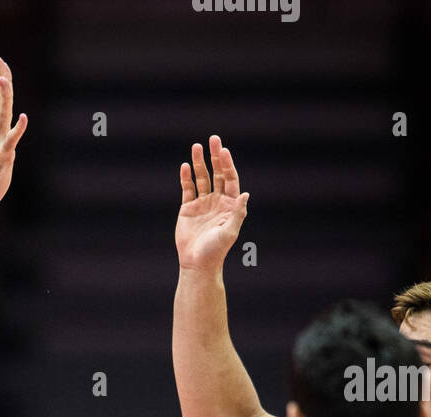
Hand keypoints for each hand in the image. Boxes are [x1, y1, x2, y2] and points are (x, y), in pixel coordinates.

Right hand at [0, 57, 27, 211]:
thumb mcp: (0, 156)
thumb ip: (6, 146)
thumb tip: (11, 144)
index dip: (1, 80)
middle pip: (0, 100)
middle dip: (0, 78)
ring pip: (3, 115)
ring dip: (4, 97)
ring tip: (3, 79)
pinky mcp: (4, 156)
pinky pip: (11, 140)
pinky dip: (18, 128)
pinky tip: (23, 117)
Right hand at [176, 134, 247, 272]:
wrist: (197, 263)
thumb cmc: (216, 250)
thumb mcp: (229, 232)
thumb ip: (237, 213)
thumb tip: (245, 194)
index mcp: (230, 204)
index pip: (230, 179)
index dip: (228, 164)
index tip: (223, 151)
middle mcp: (217, 201)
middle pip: (217, 173)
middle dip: (215, 157)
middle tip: (213, 140)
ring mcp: (202, 203)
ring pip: (202, 178)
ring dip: (199, 163)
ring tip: (196, 147)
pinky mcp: (188, 209)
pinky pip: (188, 189)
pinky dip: (186, 178)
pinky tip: (185, 166)